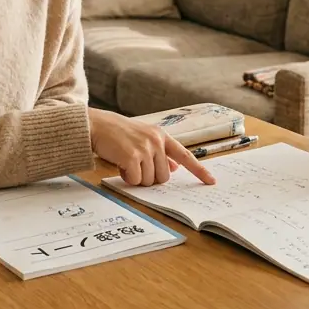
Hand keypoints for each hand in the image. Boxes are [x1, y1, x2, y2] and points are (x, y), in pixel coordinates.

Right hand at [89, 108, 215, 186]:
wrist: (97, 126)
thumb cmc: (118, 134)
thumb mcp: (143, 138)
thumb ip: (160, 152)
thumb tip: (174, 169)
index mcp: (161, 136)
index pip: (185, 156)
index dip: (199, 170)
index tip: (211, 181)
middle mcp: (156, 141)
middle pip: (164, 177)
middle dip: (150, 177)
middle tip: (136, 166)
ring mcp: (145, 148)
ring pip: (150, 181)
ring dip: (137, 178)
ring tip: (126, 163)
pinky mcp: (132, 157)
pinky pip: (136, 180)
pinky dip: (128, 178)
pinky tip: (120, 165)